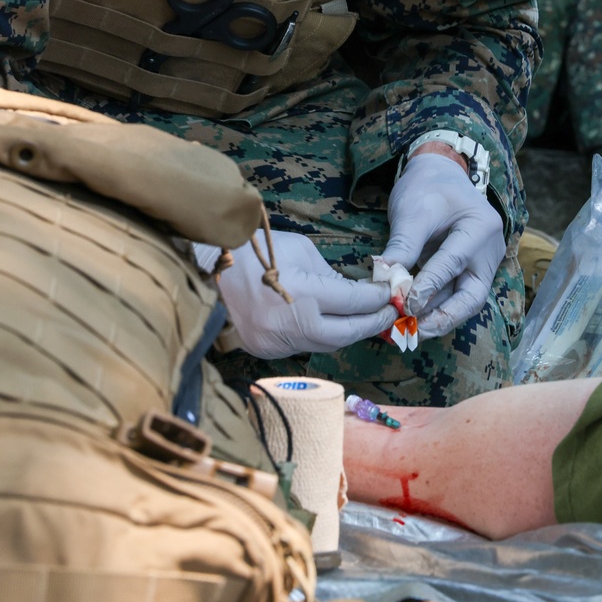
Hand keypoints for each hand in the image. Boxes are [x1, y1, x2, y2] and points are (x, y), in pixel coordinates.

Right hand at [217, 229, 393, 357]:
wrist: (211, 270)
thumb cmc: (257, 252)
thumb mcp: (302, 251)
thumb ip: (332, 275)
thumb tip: (355, 291)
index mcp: (304, 294)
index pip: (354, 302)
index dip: (377, 298)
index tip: (389, 293)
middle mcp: (294, 324)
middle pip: (348, 333)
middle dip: (372, 323)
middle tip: (388, 313)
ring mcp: (279, 343)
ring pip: (327, 345)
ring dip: (349, 332)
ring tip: (365, 319)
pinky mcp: (268, 351)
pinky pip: (304, 347)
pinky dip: (321, 337)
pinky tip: (331, 325)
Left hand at [381, 151, 505, 340]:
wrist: (439, 173)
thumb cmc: (428, 186)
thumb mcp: (413, 211)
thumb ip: (403, 245)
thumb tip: (385, 279)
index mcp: (481, 228)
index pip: (453, 263)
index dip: (428, 287)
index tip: (404, 304)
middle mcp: (488, 250)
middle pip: (471, 295)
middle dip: (443, 317)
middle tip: (414, 331)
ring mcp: (482, 263)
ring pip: (464, 300)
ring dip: (437, 316)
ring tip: (410, 330)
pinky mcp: (469, 270)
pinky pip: (455, 294)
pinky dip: (436, 306)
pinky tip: (414, 317)